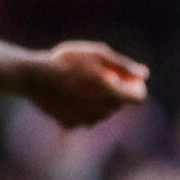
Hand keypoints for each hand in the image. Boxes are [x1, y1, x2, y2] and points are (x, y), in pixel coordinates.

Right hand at [25, 42, 149, 127]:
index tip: (127, 78)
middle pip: (119, 105)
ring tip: (81, 83)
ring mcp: (86, 121)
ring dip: (98, 100)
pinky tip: (68, 93)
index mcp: (114, 96)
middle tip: (99, 75)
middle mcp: (103, 113)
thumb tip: (144, 74)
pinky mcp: (70, 124)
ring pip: (101, 112)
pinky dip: (81, 107)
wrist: (36, 77)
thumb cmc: (68, 62)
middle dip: (115, 91)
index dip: (136, 88)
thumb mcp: (99, 55)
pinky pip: (83, 117)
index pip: (139, 99)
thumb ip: (124, 66)